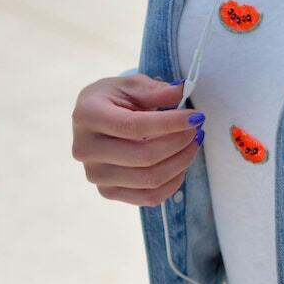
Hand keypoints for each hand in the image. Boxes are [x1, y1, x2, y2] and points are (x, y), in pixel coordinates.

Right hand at [71, 74, 204, 205]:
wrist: (95, 120)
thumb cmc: (114, 99)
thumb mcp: (131, 85)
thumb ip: (155, 90)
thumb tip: (181, 92)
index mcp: (87, 116)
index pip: (134, 126)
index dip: (170, 124)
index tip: (196, 117)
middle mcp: (86, 149)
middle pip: (144, 157)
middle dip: (180, 143)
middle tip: (197, 130)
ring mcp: (96, 175)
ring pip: (150, 180)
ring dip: (181, 162)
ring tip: (192, 144)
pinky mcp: (108, 192)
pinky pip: (149, 197)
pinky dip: (173, 182)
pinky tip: (181, 164)